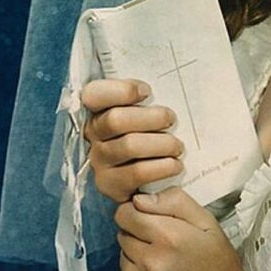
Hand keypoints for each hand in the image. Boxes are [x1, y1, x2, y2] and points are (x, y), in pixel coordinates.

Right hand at [82, 79, 184, 202]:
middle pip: (116, 120)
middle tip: (171, 119)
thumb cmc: (151, 131)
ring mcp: (99, 161)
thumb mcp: (145, 109)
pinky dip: (162, 167)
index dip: (121, 90)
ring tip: (178, 146)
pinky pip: (137, 173)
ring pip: (129, 146)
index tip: (148, 92)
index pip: (93, 94)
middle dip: (151, 117)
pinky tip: (175, 164)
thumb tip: (164, 84)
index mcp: (98, 110)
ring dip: (161, 143)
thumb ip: (146, 97)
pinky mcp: (110, 185)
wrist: (151, 179)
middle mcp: (93, 135)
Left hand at [116, 186, 244, 270]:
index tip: (149, 209)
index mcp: (168, 236)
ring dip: (135, 245)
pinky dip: (135, 264)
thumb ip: (174, 201)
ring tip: (158, 246)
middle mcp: (152, 260)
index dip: (137, 206)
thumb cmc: (214, 252)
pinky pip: (125, 270)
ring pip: (122, 250)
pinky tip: (153, 261)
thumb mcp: (204, 218)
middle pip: (122, 231)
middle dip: (136, 225)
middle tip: (158, 228)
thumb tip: (141, 197)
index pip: (126, 213)